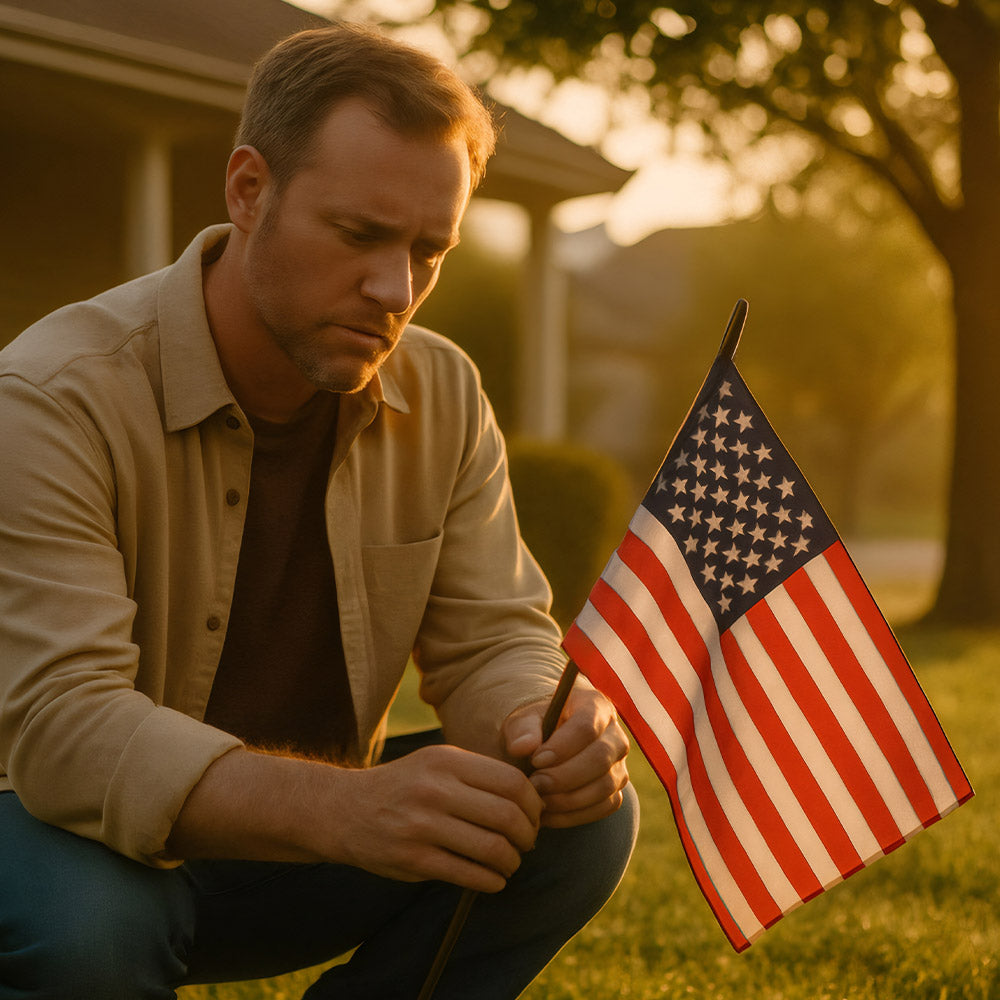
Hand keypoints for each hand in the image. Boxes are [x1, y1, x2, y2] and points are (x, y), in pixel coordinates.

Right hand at [339, 744, 542, 892]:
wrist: (344, 809)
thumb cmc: (402, 786)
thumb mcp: (436, 763)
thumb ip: (476, 774)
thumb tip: (529, 796)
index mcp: (447, 760)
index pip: (511, 782)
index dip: (533, 804)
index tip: (534, 817)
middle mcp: (436, 789)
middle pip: (507, 815)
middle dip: (528, 835)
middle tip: (527, 843)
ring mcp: (423, 825)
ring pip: (492, 848)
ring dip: (512, 861)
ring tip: (510, 863)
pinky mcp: (413, 859)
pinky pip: (468, 874)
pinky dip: (491, 881)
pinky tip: (494, 880)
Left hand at [501, 682, 629, 828]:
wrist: (546, 744)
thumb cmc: (536, 727)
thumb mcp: (523, 720)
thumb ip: (522, 730)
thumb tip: (522, 747)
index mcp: (594, 705)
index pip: (587, 726)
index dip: (562, 747)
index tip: (536, 760)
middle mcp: (615, 734)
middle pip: (600, 758)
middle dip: (565, 776)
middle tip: (535, 784)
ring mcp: (620, 764)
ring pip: (605, 786)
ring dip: (569, 799)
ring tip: (538, 800)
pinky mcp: (617, 790)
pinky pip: (605, 807)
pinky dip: (575, 815)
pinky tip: (548, 814)